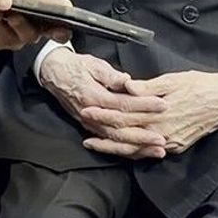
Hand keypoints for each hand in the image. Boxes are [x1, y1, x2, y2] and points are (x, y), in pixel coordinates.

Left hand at [0, 0, 71, 50]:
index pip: (60, 34)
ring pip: (11, 38)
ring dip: (2, 23)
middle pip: (32, 36)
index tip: (57, 29)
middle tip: (14, 15)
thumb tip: (68, 8)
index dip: (60, 33)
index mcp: (46, 22)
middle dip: (22, 25)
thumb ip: (49, 0)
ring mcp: (13, 40)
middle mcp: (32, 34)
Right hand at [38, 48, 167, 158]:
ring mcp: (90, 124)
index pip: (123, 104)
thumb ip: (109, 75)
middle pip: (121, 127)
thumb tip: (126, 81)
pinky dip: (125, 149)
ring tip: (157, 150)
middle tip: (163, 138)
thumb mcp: (92, 64)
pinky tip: (140, 152)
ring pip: (115, 139)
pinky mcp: (90, 128)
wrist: (54, 74)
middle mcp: (91, 114)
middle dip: (143, 134)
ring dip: (137, 147)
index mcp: (94, 96)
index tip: (162, 105)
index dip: (143, 106)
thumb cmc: (75, 67)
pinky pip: (109, 142)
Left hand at [81, 70, 217, 155]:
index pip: (125, 116)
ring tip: (93, 144)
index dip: (104, 114)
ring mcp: (169, 142)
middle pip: (126, 136)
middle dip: (103, 133)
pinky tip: (118, 149)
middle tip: (84, 129)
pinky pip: (149, 152)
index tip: (88, 110)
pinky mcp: (176, 146)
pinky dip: (132, 152)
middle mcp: (163, 131)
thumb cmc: (200, 85)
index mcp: (159, 113)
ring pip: (135, 149)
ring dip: (113, 148)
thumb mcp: (173, 80)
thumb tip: (126, 86)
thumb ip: (149, 86)